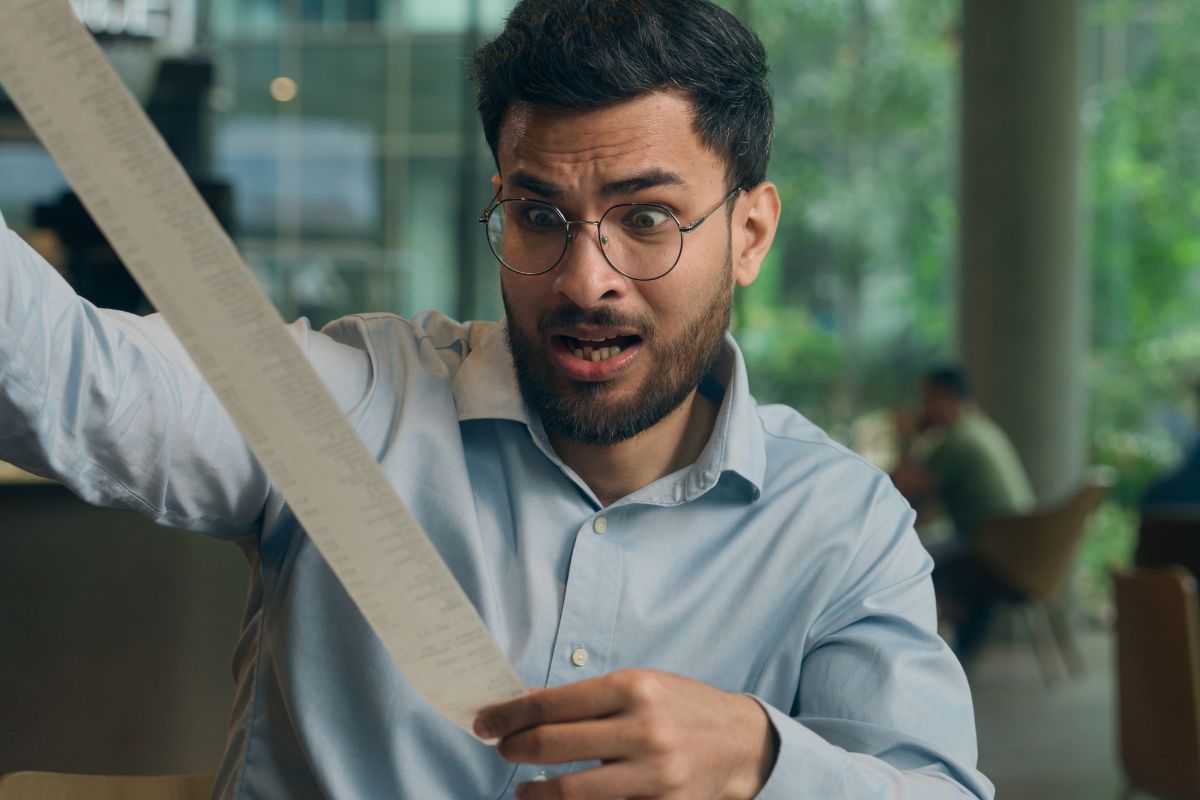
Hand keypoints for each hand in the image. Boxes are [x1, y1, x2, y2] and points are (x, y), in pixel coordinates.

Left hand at [474, 669, 777, 799]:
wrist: (743, 743)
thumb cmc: (683, 707)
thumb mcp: (641, 685)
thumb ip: (588, 698)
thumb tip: (527, 705)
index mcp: (633, 688)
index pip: (551, 703)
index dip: (509, 714)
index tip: (485, 721)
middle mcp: (642, 729)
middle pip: (552, 744)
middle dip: (513, 749)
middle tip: (500, 750)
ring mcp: (654, 773)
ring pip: (571, 792)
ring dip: (534, 793)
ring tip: (523, 790)